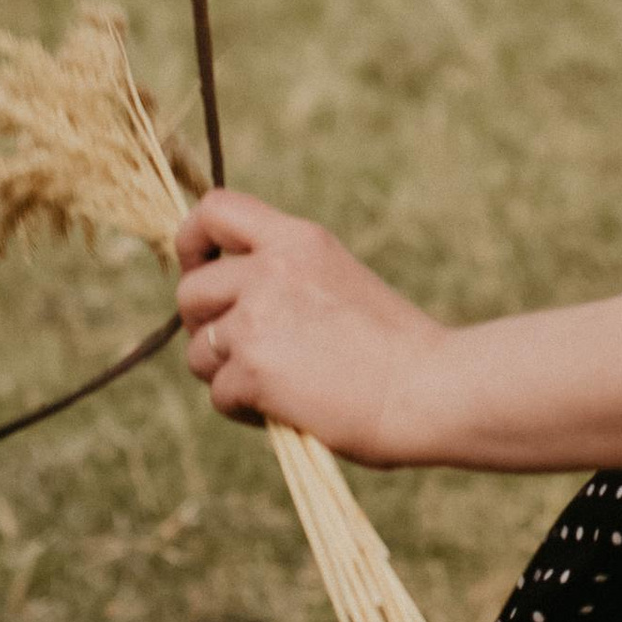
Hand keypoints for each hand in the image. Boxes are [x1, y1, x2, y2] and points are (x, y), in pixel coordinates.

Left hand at [175, 189, 448, 461]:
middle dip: (203, 326)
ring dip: (225, 374)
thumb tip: (227, 302)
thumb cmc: (396, 348)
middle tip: (239, 351)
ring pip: (198, 350)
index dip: (192, 241)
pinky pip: (219, 394)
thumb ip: (286, 277)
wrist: (431, 389)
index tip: (202, 269)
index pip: (215, 210)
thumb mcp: (339, 280)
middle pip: (191, 291)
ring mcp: (258, 319)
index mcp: (300, 240)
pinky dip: (244, 410)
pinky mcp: (253, 369)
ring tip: (274, 387)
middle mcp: (272, 269)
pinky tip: (286, 411)